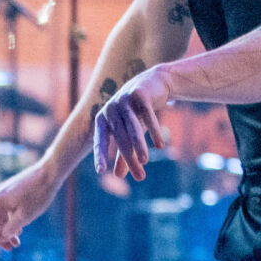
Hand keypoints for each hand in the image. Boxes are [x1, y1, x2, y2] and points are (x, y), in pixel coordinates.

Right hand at [0, 160, 56, 252]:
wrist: (50, 172)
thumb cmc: (39, 193)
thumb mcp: (25, 216)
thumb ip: (11, 228)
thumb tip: (2, 236)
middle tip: (11, 248)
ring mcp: (5, 194)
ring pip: (0, 217)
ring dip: (6, 231)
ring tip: (17, 243)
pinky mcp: (13, 192)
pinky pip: (7, 210)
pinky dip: (11, 221)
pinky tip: (21, 229)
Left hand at [92, 63, 174, 180]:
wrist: (154, 83)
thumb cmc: (136, 112)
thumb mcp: (128, 132)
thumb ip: (122, 153)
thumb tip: (117, 176)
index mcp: (103, 119)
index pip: (100, 140)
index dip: (101, 155)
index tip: (101, 171)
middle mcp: (110, 109)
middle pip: (120, 138)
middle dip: (129, 158)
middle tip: (140, 177)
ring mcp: (124, 100)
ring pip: (132, 127)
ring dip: (139, 145)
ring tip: (144, 161)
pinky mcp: (139, 94)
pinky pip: (147, 115)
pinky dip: (154, 130)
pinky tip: (160, 146)